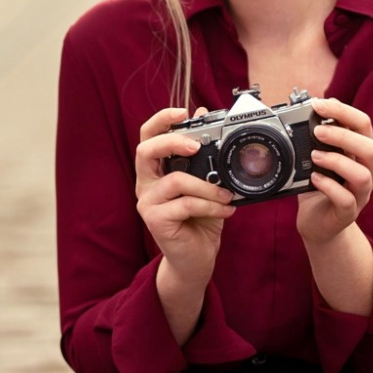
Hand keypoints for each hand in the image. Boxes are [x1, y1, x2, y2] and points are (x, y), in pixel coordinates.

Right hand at [135, 107, 235, 283]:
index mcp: (156, 172)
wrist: (196, 260)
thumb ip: (205, 157)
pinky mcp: (155, 221)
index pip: (148, 138)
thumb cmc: (200, 221)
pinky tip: (226, 210)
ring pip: (175, 180)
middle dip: (172, 142)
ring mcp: (148, 203)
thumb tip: (207, 119)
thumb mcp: (206, 186)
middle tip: (197, 147)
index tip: (183, 112)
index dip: (160, 120)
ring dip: (207, 186)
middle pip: (146, 150)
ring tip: (227, 194)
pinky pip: (185, 204)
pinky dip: (210, 205)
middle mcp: (146, 184)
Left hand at [296, 97, 372, 245]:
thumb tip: (311, 108)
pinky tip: (314, 179)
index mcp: (361, 153)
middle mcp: (367, 172)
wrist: (318, 224)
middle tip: (317, 131)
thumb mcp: (319, 157)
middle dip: (344, 135)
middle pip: (371, 148)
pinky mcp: (349, 213)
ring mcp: (361, 194)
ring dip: (337, 161)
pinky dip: (329, 186)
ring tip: (314, 156)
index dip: (344, 112)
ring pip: (362, 175)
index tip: (320, 104)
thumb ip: (319, 137)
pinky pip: (346, 199)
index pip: (364, 125)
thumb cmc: (320, 187)